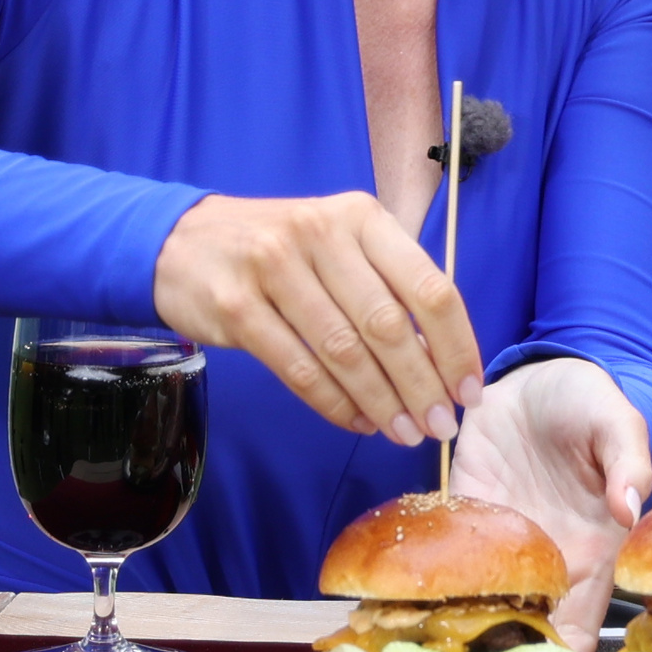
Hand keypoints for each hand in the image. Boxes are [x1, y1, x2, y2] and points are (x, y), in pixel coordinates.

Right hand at [151, 191, 483, 445]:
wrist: (182, 241)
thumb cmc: (281, 249)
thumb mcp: (339, 243)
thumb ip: (388, 285)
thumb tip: (443, 358)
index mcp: (361, 217)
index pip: (429, 286)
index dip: (456, 346)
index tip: (469, 390)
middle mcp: (321, 234)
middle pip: (388, 325)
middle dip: (422, 386)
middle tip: (440, 426)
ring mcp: (273, 268)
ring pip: (344, 352)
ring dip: (381, 402)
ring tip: (404, 433)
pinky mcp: (236, 307)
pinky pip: (297, 369)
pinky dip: (333, 403)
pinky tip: (357, 422)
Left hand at [447, 357, 651, 650]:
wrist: (534, 378)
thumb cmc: (587, 404)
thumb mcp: (617, 421)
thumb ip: (628, 461)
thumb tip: (631, 508)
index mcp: (593, 555)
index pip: (580, 630)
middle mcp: (546, 565)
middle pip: (523, 637)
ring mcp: (501, 550)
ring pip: (478, 612)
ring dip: (457, 635)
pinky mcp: (462, 524)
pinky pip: (443, 565)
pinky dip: (426, 588)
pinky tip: (400, 609)